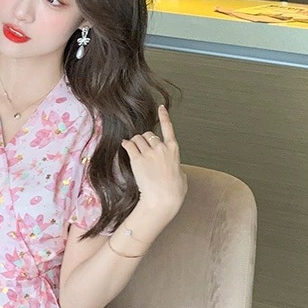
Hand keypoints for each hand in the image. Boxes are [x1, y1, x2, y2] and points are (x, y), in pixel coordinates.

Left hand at [121, 105, 187, 224]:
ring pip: (138, 139)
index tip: (161, 108)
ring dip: (134, 142)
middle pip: (149, 134)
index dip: (164, 116)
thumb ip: (177, 166)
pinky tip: (124, 145)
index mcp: (174, 149)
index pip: (168, 128)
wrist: (163, 199)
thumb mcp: (182, 176)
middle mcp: (161, 148)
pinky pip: (129, 146)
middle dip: (144, 139)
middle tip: (141, 148)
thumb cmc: (174, 192)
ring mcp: (149, 153)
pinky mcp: (137, 160)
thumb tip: (175, 169)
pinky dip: (126, 144)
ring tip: (133, 149)